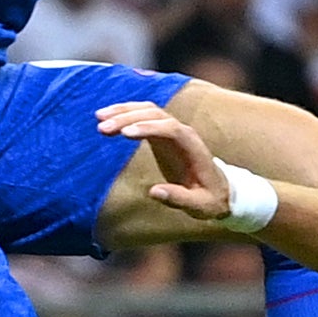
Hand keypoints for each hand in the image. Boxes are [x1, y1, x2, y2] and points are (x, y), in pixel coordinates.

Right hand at [94, 99, 232, 221]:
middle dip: (128, 118)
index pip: (170, 129)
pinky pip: (142, 116)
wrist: (218, 190)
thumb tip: (154, 192)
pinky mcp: (161, 133)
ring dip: (123, 111)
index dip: (148, 128)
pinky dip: (124, 114)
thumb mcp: (199, 206)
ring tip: (99, 118)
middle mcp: (181, 132)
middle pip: (154, 115)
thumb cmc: (209, 199)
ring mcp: (171, 130)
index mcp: (192, 146)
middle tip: (103, 129)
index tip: (125, 134)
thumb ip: (179, 199)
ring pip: (146, 110)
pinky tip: (107, 118)